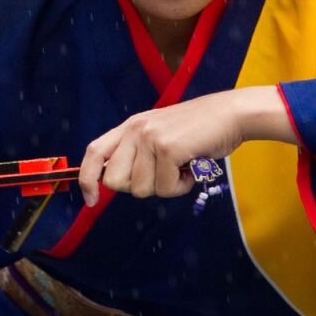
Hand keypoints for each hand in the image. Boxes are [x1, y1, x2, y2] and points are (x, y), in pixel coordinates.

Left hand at [77, 86, 294, 205]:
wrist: (228, 114)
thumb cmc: (197, 131)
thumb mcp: (158, 135)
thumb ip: (136, 153)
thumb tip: (114, 183)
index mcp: (129, 126)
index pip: (94, 152)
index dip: (87, 179)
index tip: (91, 201)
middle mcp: (135, 129)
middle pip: (115, 181)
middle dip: (139, 187)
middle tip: (163, 174)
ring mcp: (150, 138)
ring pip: (141, 189)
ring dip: (166, 187)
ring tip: (181, 167)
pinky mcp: (168, 148)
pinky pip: (166, 188)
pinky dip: (182, 186)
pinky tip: (193, 167)